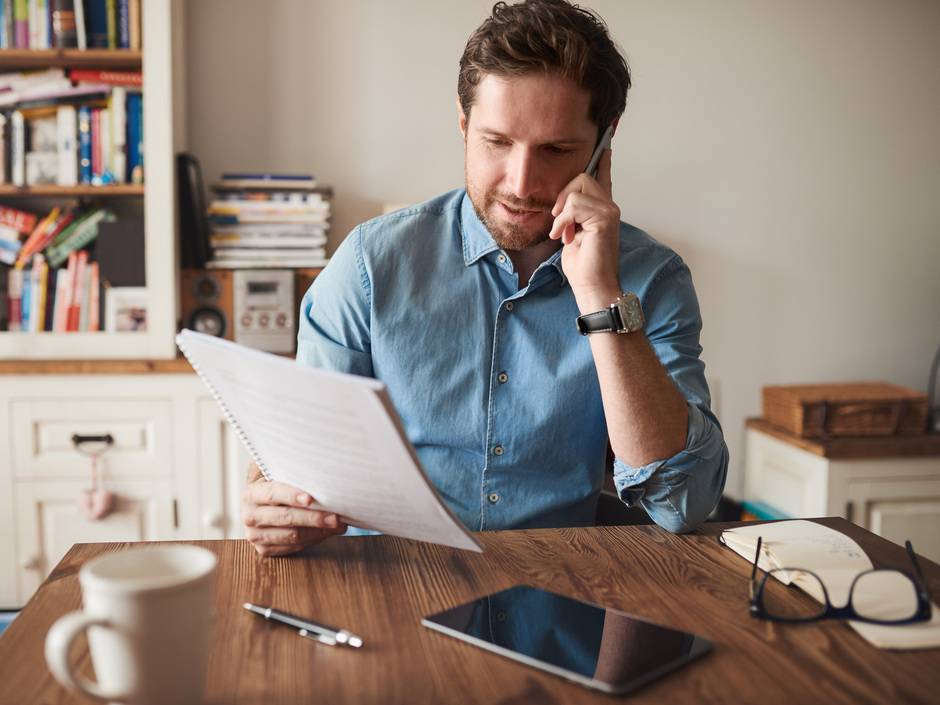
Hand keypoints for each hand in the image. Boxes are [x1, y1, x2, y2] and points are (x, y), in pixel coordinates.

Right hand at [241, 476, 346, 556]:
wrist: (263, 506)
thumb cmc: (278, 487)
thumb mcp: (280, 477)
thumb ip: (295, 477)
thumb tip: (325, 480)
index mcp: (251, 494)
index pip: (273, 493)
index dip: (292, 495)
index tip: (310, 499)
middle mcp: (249, 516)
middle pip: (285, 517)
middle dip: (313, 518)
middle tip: (335, 517)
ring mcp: (255, 536)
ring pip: (292, 536)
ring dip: (318, 532)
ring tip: (338, 526)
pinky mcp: (264, 550)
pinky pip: (293, 547)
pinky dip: (313, 540)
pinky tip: (327, 532)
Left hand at [548, 148, 621, 309]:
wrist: (592, 286)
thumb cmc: (582, 265)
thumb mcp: (571, 233)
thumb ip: (572, 214)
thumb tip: (563, 202)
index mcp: (602, 208)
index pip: (603, 176)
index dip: (603, 158)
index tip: (606, 142)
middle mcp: (610, 205)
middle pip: (581, 177)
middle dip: (562, 197)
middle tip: (559, 222)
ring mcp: (610, 210)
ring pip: (576, 189)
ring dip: (561, 213)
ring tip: (562, 234)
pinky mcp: (605, 218)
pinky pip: (573, 204)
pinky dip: (562, 221)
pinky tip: (564, 237)